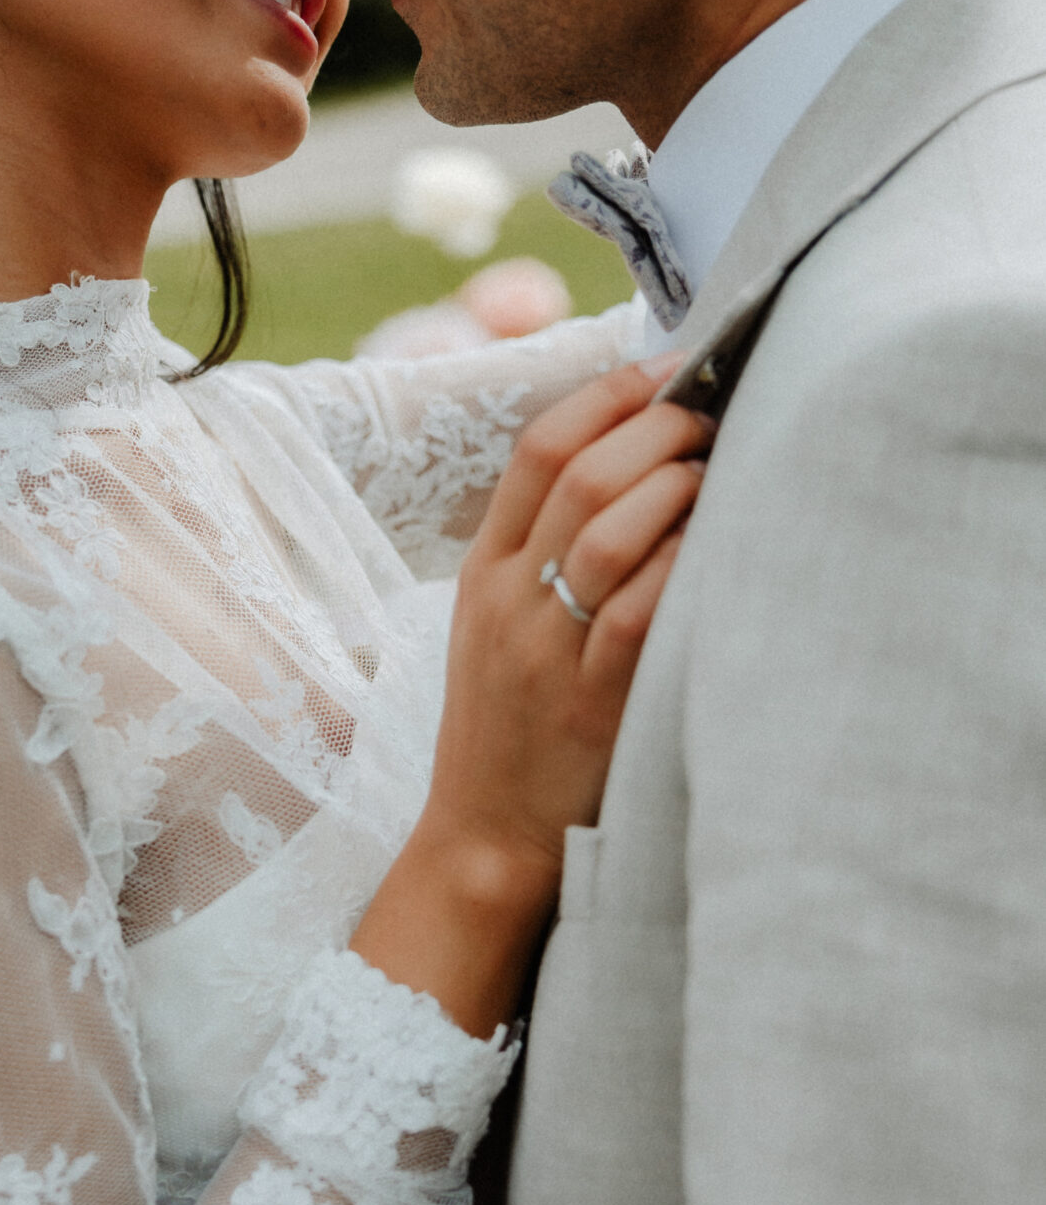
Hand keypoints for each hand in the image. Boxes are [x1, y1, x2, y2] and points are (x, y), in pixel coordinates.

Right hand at [351, 356, 706, 1032]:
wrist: (484, 836)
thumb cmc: (509, 726)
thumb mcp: (497, 625)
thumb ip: (544, 549)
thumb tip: (631, 463)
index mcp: (482, 571)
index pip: (537, 450)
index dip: (607, 395)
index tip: (666, 368)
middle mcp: (507, 602)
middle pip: (580, 477)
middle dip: (656, 428)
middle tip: (711, 414)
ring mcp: (545, 652)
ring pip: (610, 534)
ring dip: (677, 486)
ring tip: (721, 469)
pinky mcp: (590, 704)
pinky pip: (642, 613)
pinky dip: (684, 564)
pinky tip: (717, 545)